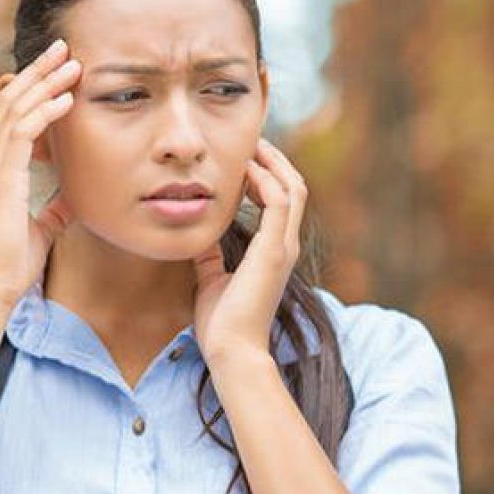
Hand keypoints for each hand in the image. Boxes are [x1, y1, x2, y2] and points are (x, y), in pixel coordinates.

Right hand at [0, 38, 81, 307]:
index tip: (59, 69)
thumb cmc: (15, 259)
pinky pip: (22, 133)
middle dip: (38, 71)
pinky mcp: (1, 178)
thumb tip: (73, 199)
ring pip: (16, 108)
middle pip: (11, 100)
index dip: (33, 89)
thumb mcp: (44, 227)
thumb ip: (55, 208)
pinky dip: (45, 112)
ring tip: (71, 61)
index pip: (12, 114)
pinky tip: (67, 99)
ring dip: (44, 82)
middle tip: (64, 47)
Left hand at [191, 137, 307, 365]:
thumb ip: (211, 256)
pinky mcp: (274, 252)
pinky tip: (244, 170)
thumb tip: (200, 236)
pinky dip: (265, 180)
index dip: (267, 173)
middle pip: (293, 186)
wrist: (231, 351)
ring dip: (272, 162)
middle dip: (274, 160)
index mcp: (274, 250)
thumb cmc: (222, 322)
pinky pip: (279, 202)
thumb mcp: (212, 278)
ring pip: (292, 188)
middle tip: (250, 141)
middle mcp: (285, 244)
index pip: (281, 199)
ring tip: (250, 146)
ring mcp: (283, 247)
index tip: (243, 157)